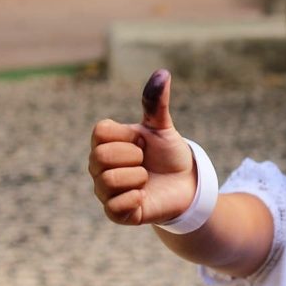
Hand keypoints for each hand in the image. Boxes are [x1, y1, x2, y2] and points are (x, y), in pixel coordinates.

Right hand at [88, 69, 196, 224]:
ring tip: (146, 179)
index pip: (100, 132)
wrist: (186, 185)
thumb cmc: (169, 154)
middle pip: (100, 157)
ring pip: (108, 181)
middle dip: (133, 158)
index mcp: (106, 142)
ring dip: (138, 178)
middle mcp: (98, 166)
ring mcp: (104, 190)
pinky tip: (144, 196)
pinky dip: (135, 199)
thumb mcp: (164, 128)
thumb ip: (156, 102)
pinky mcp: (115, 213)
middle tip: (145, 162)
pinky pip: (115, 207)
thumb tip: (162, 72)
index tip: (141, 141)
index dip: (127, 136)